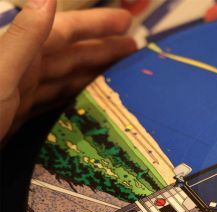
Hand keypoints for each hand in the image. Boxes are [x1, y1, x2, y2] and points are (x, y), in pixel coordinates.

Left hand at [0, 0, 135, 143]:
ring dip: (90, 72)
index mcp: (19, 54)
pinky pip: (51, 100)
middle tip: (133, 46)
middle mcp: (19, 69)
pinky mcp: (14, 117)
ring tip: (118, 73)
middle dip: (100, 47)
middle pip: (68, 53)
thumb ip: (23, 38)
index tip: (125, 20)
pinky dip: (71, 96)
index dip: (95, 24)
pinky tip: (84, 98)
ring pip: (62, 77)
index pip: (64, 31)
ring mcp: (17, 93)